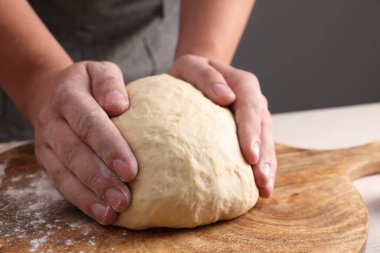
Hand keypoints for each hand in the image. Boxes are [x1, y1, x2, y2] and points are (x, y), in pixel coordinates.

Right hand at [30, 61, 136, 223]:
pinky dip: (82, 200)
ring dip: (91, 195)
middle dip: (101, 178)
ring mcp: (46, 143)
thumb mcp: (99, 71)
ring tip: (115, 211)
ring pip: (66, 173)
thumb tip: (119, 105)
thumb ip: (110, 82)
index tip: (131, 169)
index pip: (89, 122)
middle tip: (125, 198)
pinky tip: (102, 213)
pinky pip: (61, 183)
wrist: (50, 91)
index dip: (109, 147)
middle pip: (76, 153)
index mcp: (68, 96)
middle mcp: (53, 121)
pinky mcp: (47, 160)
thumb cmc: (87, 84)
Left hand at [168, 55, 276, 196]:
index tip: (250, 156)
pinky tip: (260, 186)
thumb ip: (206, 76)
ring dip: (267, 166)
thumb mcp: (191, 66)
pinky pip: (260, 148)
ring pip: (266, 142)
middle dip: (263, 156)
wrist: (197, 76)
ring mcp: (255, 117)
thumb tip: (226, 97)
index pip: (250, 108)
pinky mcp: (250, 130)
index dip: (251, 132)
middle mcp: (254, 100)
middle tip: (261, 181)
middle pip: (263, 129)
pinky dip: (261, 167)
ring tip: (265, 189)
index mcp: (243, 84)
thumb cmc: (190, 74)